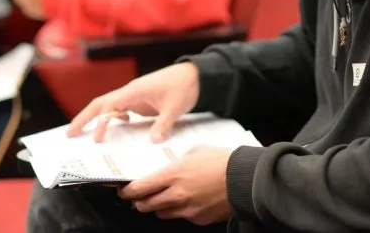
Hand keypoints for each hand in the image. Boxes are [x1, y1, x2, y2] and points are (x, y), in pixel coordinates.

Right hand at [67, 63, 199, 142]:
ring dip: (96, 118)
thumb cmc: (184, 86)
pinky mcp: (140, 100)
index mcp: (134, 91)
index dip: (100, 122)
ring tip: (83, 134)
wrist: (195, 74)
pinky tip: (117, 127)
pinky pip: (120, 109)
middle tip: (69, 134)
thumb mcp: (175, 107)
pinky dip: (112, 118)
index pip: (109, 106)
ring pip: (108, 106)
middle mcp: (130, 92)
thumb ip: (163, 124)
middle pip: (100, 103)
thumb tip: (154, 142)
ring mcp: (134, 96)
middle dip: (84, 118)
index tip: (97, 139)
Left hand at [119, 145, 233, 225]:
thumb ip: (178, 160)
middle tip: (140, 196)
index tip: (124, 190)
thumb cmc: (222, 160)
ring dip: (159, 207)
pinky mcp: (198, 219)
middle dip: (140, 201)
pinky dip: (179, 211)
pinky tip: (188, 201)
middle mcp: (176, 195)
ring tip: (165, 198)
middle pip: (145, 205)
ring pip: (161, 214)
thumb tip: (170, 165)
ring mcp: (187, 210)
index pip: (140, 188)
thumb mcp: (196, 151)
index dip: (128, 191)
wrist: (245, 179)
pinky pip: (181, 217)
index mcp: (172, 175)